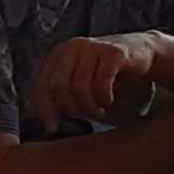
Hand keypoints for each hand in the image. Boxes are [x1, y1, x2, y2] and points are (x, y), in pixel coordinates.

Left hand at [30, 33, 160, 127]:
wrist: (144, 52)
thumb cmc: (108, 71)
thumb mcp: (80, 78)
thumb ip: (58, 92)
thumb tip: (30, 112)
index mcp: (60, 52)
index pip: (43, 84)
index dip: (45, 109)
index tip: (52, 128)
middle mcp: (73, 46)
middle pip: (59, 87)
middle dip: (71, 108)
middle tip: (86, 116)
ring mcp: (93, 47)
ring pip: (80, 88)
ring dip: (90, 108)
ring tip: (100, 111)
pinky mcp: (113, 53)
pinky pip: (101, 85)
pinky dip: (104, 99)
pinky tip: (109, 101)